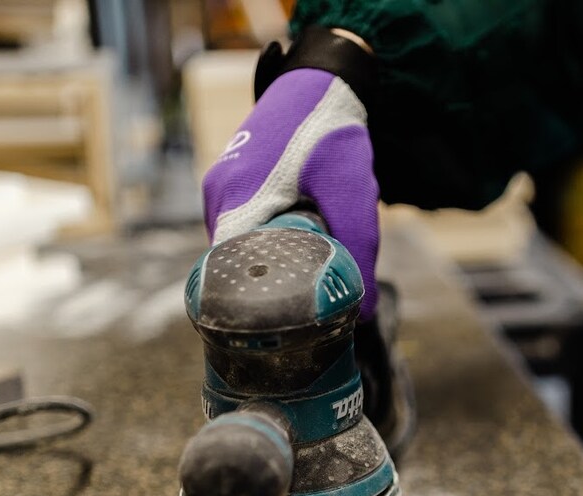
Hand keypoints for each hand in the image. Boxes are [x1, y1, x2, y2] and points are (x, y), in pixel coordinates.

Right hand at [201, 67, 379, 319]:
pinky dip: (264, 241)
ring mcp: (219, 187)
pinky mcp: (229, 183)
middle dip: (265, 286)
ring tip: (302, 275)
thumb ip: (358, 251)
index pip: (226, 275)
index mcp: (237, 198)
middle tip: (301, 307)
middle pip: (232, 264)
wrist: (321, 82)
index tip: (279, 327)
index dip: (251, 305)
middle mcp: (218, 195)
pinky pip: (241, 227)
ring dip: (267, 262)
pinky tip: (295, 245)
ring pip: (237, 247)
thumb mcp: (353, 194)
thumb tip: (364, 314)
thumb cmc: (332, 132)